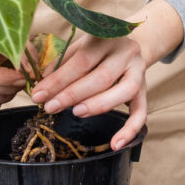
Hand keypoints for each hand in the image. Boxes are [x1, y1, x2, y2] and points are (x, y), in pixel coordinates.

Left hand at [29, 36, 147, 150]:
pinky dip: (129, 131)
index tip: (38, 94)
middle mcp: (126, 53)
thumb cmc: (98, 50)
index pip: (82, 61)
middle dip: (72, 95)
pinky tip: (115, 144)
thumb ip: (61, 63)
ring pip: (123, 92)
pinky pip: (141, 113)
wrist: (133, 46)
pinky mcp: (145, 92)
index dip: (58, 79)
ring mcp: (139, 73)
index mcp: (107, 39)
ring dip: (97, 105)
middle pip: (101, 77)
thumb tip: (40, 84)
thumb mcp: (79, 47)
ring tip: (76, 113)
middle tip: (50, 107)